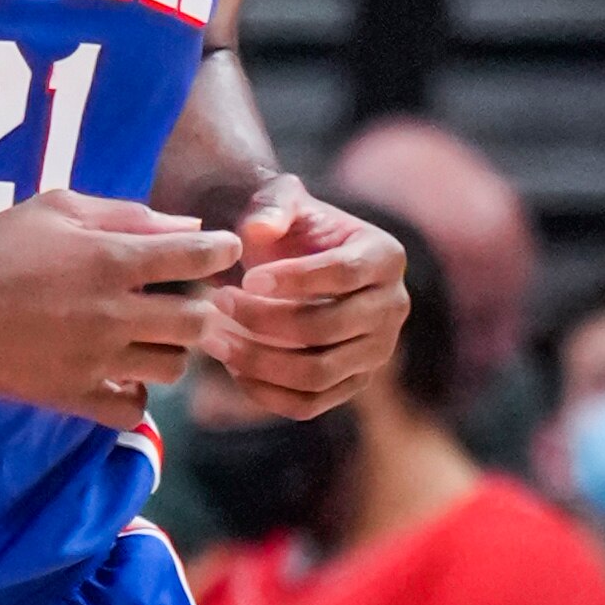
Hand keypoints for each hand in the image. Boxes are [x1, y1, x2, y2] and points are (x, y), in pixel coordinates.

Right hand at [0, 190, 236, 431]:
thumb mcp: (58, 208)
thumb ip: (126, 215)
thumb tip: (188, 226)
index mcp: (113, 259)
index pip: (199, 257)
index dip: (221, 252)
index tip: (218, 252)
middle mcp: (113, 312)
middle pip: (198, 321)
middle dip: (201, 308)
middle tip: (181, 300)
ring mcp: (94, 358)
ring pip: (173, 367)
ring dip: (169, 350)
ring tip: (146, 337)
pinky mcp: (71, 394)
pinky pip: (132, 409)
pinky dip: (136, 394)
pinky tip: (120, 375)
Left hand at [206, 181, 409, 417]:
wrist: (291, 260)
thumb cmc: (288, 227)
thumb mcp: (279, 200)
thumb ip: (271, 205)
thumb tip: (258, 229)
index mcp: (385, 256)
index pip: (346, 273)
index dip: (294, 279)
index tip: (246, 277)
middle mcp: (392, 307)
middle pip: (327, 327)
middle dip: (262, 320)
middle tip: (216, 303)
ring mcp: (376, 351)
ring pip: (317, 373)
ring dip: (257, 360)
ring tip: (212, 339)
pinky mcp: (352, 382)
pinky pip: (308, 403)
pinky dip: (264, 391)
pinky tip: (231, 366)